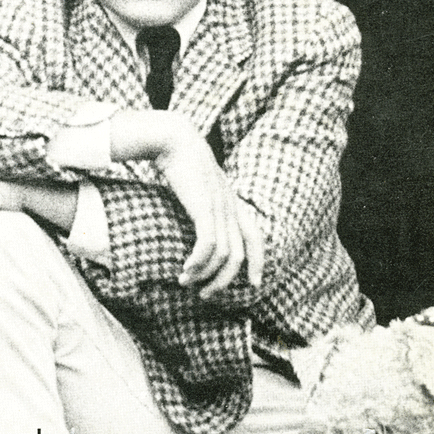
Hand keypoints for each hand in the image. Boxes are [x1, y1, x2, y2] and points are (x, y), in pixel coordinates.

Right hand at [157, 118, 263, 298]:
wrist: (174, 139)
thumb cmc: (180, 160)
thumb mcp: (196, 183)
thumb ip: (200, 199)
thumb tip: (194, 214)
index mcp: (231, 201)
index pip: (255, 234)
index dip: (258, 261)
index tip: (254, 284)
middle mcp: (230, 207)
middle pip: (238, 255)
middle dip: (224, 280)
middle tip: (206, 295)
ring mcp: (219, 207)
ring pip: (223, 255)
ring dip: (205, 274)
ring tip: (186, 282)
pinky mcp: (204, 208)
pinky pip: (208, 245)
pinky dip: (199, 262)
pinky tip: (186, 269)